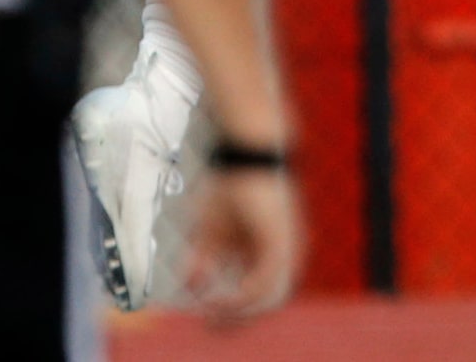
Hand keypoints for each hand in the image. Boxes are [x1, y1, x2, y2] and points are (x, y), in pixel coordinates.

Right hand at [182, 167, 301, 323]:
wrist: (246, 153)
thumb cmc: (230, 186)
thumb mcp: (211, 229)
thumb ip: (203, 259)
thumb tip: (191, 286)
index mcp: (268, 250)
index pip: (258, 290)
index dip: (234, 306)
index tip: (208, 310)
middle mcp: (282, 251)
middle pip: (267, 298)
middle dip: (237, 316)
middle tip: (211, 322)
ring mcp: (284, 246)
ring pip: (268, 296)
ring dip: (238, 310)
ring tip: (213, 311)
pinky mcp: (278, 241)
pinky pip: (264, 283)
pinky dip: (241, 297)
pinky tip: (219, 298)